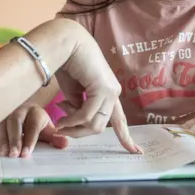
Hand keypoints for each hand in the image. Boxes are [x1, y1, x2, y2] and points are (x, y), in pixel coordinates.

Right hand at [0, 103, 68, 157]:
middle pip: (15, 121)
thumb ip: (54, 138)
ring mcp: (7, 112)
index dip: (29, 139)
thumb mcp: (46, 129)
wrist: (25, 111)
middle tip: (14, 154)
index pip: (32, 125)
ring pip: (2, 122)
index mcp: (35, 112)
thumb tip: (64, 144)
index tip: (26, 153)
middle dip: (14, 138)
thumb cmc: (36, 123)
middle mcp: (20, 109)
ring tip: (4, 153)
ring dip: (2, 139)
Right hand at [52, 22, 140, 154]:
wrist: (67, 42)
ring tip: (59, 122)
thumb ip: (77, 107)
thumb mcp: (73, 92)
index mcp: (109, 93)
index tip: (136, 152)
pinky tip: (61, 118)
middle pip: (101, 127)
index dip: (126, 137)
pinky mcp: (103, 89)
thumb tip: (76, 120)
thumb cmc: (68, 63)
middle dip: (79, 133)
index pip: (120, 120)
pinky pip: (87, 114)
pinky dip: (72, 120)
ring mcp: (110, 91)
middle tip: (61, 128)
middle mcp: (113, 93)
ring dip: (74, 128)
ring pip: (95, 124)